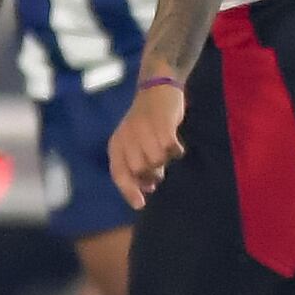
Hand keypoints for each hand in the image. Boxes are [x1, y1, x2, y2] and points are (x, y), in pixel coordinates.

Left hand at [108, 80, 186, 208]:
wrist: (157, 89)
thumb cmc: (146, 120)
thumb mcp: (134, 142)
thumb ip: (136, 163)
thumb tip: (148, 187)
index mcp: (117, 144)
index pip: (119, 174)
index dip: (129, 191)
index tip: (141, 205)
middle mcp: (127, 138)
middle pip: (141, 170)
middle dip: (152, 174)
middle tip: (160, 169)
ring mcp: (144, 131)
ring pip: (157, 161)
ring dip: (165, 161)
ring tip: (167, 152)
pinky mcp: (162, 124)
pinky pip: (171, 149)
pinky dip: (177, 151)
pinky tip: (177, 146)